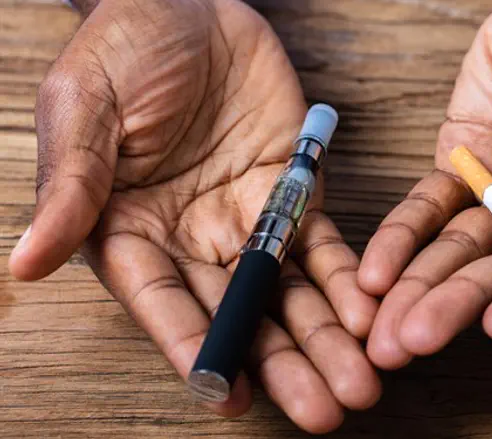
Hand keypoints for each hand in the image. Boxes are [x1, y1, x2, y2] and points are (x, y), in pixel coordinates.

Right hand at [8, 0, 379, 431]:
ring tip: (361, 384)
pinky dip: (348, 282)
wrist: (191, 4)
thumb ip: (72, 184)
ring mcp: (248, 221)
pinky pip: (324, 247)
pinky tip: (372, 316)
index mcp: (131, 231)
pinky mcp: (294, 195)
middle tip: (324, 410)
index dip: (195, 348)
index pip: (163, 303)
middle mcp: (192, 240)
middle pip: (240, 316)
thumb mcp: (86, 105)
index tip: (225, 393)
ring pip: (291, 294)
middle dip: (282, 364)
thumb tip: (25, 262)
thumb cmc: (125, 47)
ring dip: (326, 340)